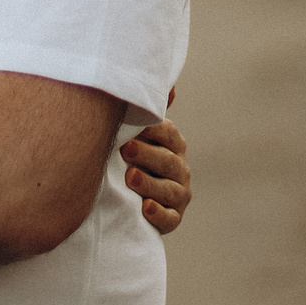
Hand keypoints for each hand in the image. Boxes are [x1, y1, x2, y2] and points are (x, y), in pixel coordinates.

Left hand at [121, 119, 191, 233]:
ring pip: (169, 190)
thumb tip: (169, 86)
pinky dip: (158, 214)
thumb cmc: (129, 159)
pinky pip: (169, 218)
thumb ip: (146, 113)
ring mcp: (178, 195)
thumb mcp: (134, 136)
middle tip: (126, 150)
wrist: (125, 199)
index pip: (168, 134)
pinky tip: (145, 208)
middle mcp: (180, 169)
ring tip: (130, 178)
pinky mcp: (172, 218)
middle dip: (147, 155)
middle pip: (167, 161)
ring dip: (150, 184)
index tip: (133, 127)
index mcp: (173, 145)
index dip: (153, 130)